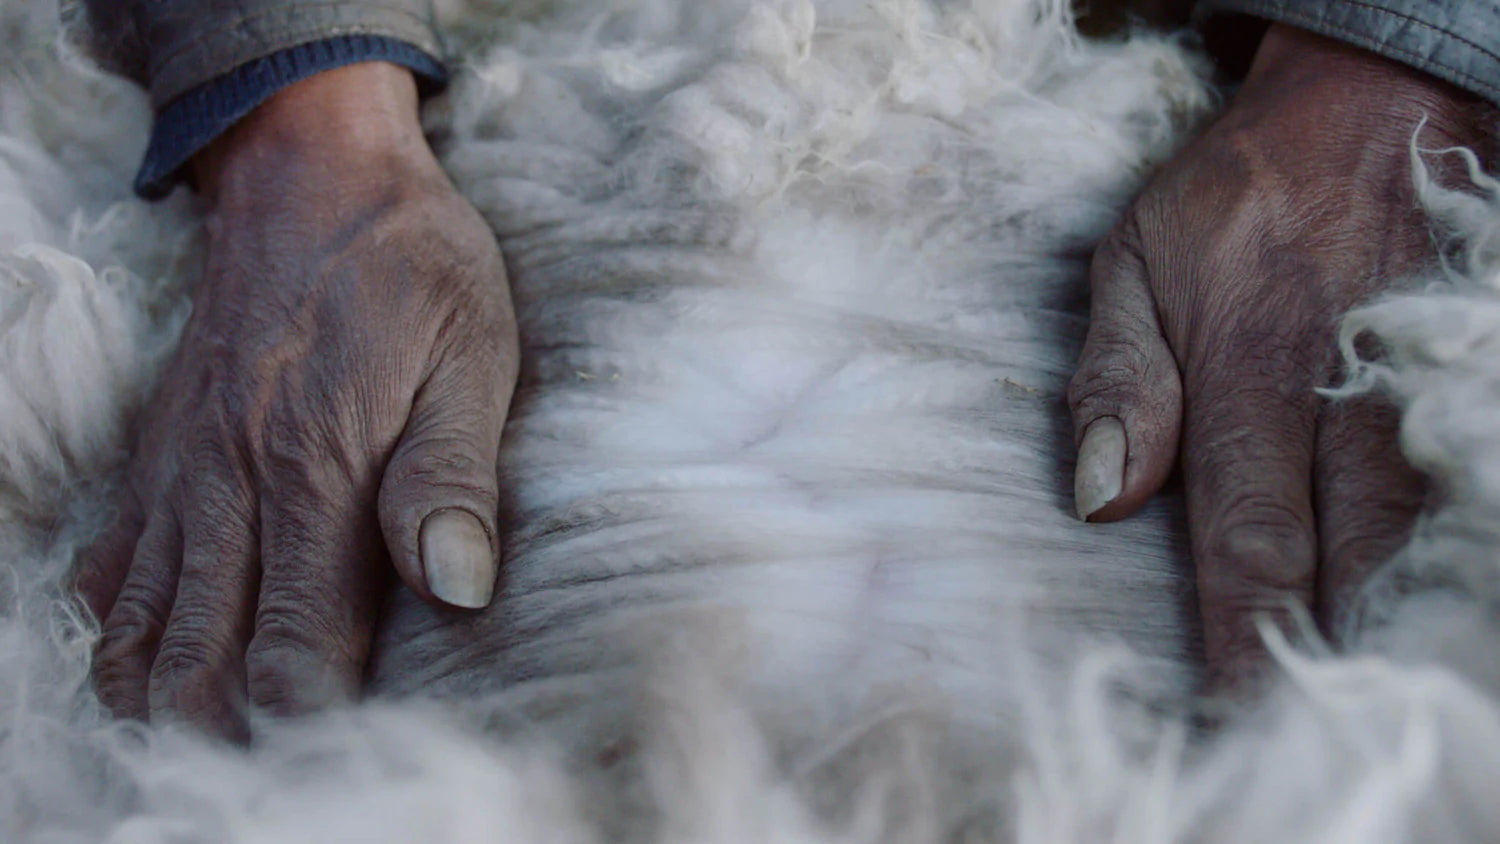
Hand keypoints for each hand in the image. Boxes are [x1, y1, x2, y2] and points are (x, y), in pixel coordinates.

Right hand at [74, 63, 518, 737]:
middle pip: (196, 664)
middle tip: (276, 771)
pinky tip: (153, 659)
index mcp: (313, 471)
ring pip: (136, 631)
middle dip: (228, 736)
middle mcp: (227, 486)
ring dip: (163, 702)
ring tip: (208, 745)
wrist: (313, 174)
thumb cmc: (411, 267)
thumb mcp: (469, 357)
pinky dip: (121, 632)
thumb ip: (452, 478)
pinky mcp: (156, 454)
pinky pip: (111, 570)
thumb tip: (460, 594)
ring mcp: (178, 473)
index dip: (314, 721)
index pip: (293, 650)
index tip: (348, 755)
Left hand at [1068, 25, 1495, 685]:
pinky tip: (1434, 603)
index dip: (1244, 635)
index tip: (1232, 714)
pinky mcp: (1467, 366)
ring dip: (1397, 615)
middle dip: (1331, 652)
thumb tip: (1099, 501)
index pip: (1248, 535)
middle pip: (1352, 554)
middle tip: (1313, 739)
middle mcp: (1346, 390)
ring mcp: (1423, 382)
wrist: (1373, 100)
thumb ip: (1116, 381)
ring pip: (1422, 530)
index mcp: (1248, 369)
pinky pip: (1463, 479)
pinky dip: (1444, 548)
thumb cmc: (1234, 194)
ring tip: (1379, 698)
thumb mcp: (1134, 262)